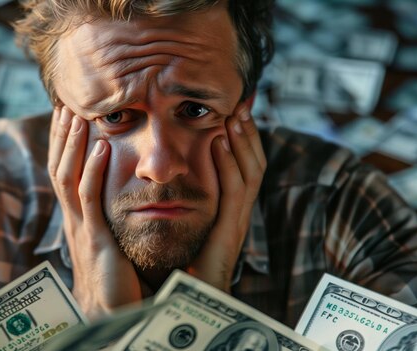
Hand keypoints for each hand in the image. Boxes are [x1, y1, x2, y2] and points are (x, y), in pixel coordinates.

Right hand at [48, 107, 142, 319]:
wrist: (110, 313)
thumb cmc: (114, 279)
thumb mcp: (108, 241)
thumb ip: (107, 218)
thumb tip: (115, 198)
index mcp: (77, 218)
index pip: (64, 173)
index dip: (64, 144)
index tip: (68, 115)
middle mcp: (72, 219)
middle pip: (59, 168)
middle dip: (62, 135)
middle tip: (65, 102)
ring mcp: (80, 228)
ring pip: (67, 177)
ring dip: (72, 144)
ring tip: (76, 114)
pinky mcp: (94, 239)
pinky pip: (89, 199)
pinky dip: (93, 170)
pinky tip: (101, 147)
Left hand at [186, 104, 265, 291]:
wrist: (187, 303)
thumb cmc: (180, 268)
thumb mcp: (183, 227)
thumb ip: (182, 203)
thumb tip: (163, 175)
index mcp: (228, 212)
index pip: (243, 168)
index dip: (242, 140)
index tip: (233, 111)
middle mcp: (237, 214)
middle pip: (253, 165)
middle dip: (248, 134)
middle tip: (241, 103)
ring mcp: (236, 223)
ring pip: (249, 174)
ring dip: (242, 141)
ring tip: (235, 114)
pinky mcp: (229, 234)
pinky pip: (233, 194)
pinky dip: (229, 165)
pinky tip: (219, 142)